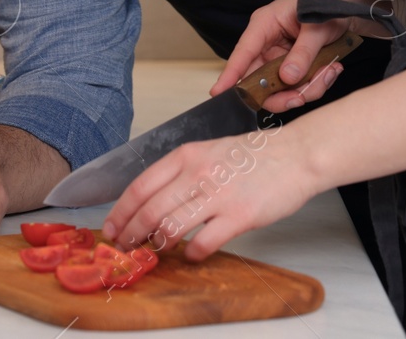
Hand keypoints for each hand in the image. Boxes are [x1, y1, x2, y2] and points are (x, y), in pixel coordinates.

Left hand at [101, 130, 317, 261]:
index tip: (111, 228)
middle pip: (149, 210)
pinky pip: (203, 243)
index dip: (120, 212)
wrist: (295, 155)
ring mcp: (218, 195)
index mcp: (186, 155)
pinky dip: (191, 253)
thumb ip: (181, 172)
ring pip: (170, 227)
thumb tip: (151, 200)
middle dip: (131, 234)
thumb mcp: (209, 151)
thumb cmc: (253, 156)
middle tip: (125, 246)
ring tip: (156, 250)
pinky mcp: (238, 217)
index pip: (139, 186)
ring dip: (157, 244)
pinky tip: (191, 253)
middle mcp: (197, 174)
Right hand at [210, 0, 379, 112]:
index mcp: (265, 25)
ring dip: (307, 87)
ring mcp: (281, 57)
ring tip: (330, 71)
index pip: (243, 53)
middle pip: (260, 81)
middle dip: (282, 94)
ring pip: (282, 88)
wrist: (349, 2)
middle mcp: (268, 43)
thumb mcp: (317, 26)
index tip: (218, 93)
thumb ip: (303, 52)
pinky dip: (317, 83)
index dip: (230, 74)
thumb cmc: (328, 1)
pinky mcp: (295, 66)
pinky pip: (299, 86)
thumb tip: (286, 79)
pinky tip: (332, 69)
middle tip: (301, 98)